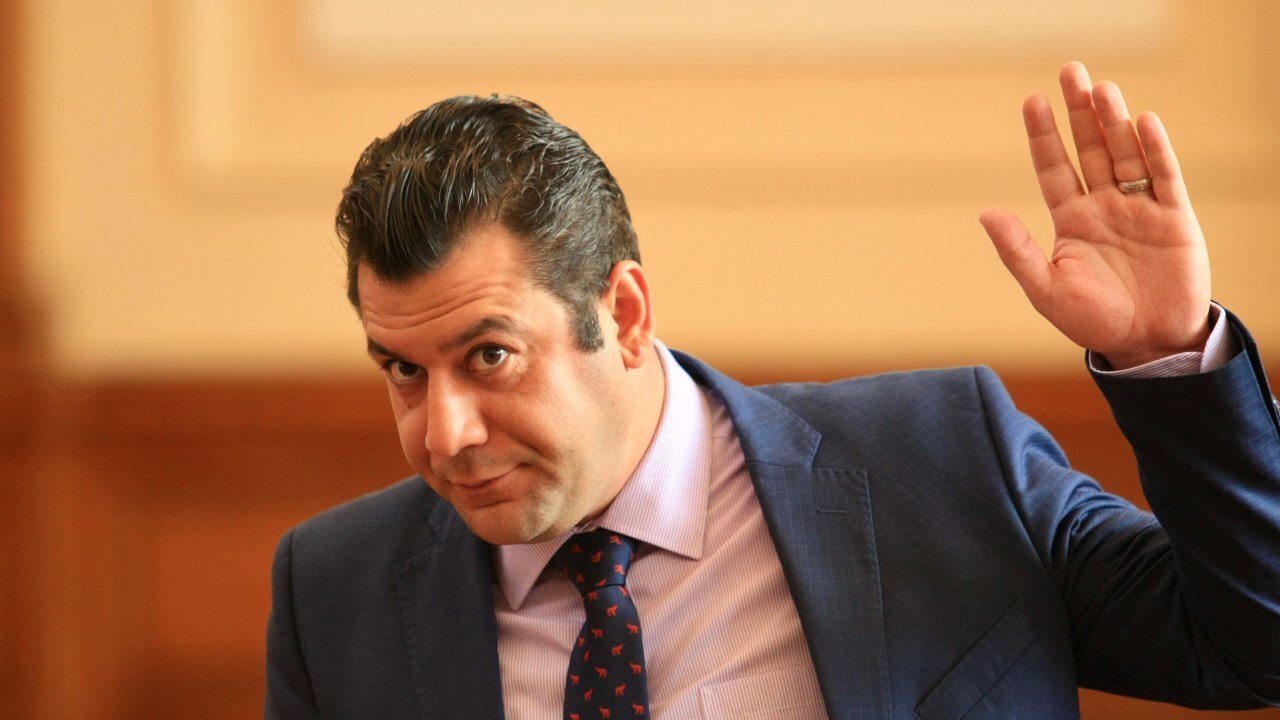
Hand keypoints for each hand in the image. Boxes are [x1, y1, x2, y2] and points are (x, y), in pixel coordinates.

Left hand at [979, 61, 1210, 369]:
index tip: (1031, 101)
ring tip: (1101, 89)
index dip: (1043, 136)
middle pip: (1091, 149)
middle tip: (1070, 72)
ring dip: (1114, 122)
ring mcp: (1139, 208)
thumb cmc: (1093, 321)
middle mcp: (1104, 206)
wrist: (1146, 345)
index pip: (1054, 168)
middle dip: (1080, 112)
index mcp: (1072, 219)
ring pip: (1125, 155)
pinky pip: (1164, 178)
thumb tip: (986, 212)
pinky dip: (1155, 151)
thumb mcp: (1045, 289)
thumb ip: (1017, 251)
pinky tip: (1143, 123)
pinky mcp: (1174, 219)